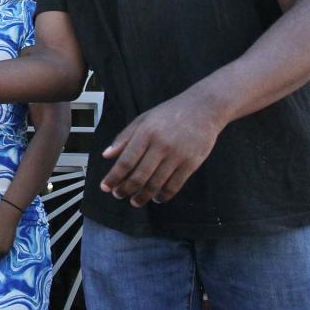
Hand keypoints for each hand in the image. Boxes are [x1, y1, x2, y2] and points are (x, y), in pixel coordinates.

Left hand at [100, 90, 223, 207]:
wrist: (204, 108)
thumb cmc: (170, 114)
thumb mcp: (143, 120)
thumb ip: (124, 137)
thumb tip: (106, 155)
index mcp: (146, 133)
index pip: (126, 161)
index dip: (113, 177)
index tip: (105, 187)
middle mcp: (161, 145)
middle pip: (139, 176)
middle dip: (125, 189)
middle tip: (118, 195)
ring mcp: (177, 155)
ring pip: (156, 184)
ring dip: (143, 197)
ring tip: (134, 201)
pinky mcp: (192, 163)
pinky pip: (174, 185)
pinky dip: (163, 195)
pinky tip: (156, 198)